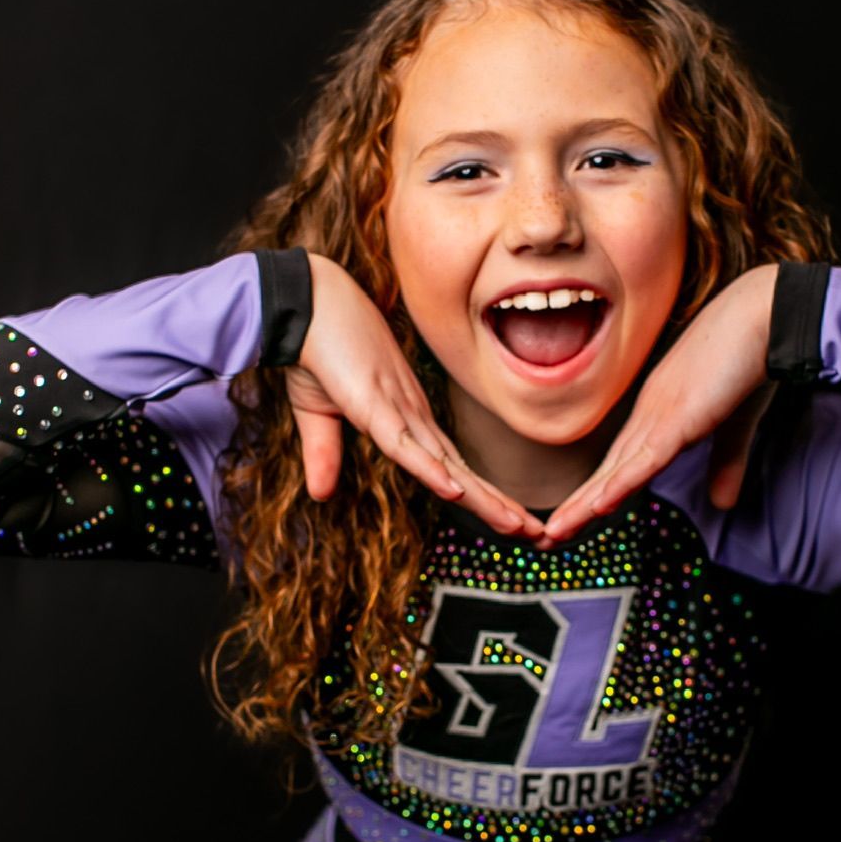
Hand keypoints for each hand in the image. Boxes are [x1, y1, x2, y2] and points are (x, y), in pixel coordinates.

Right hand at [285, 255, 540, 537]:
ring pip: (446, 467)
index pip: (451, 469)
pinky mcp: (373, 405)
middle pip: (462, 473)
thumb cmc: (315, 350)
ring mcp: (397, 411)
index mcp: (404, 420)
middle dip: (499, 506)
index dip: (481, 498)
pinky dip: (431, 469)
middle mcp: (412, 418)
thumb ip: (323, 452)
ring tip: (518, 526)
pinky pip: (405, 446)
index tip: (512, 521)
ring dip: (483, 499)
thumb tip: (320, 494)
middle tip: (537, 534)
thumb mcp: (317, 413)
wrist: (303, 306)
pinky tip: (454, 491)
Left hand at [537, 265, 781, 543]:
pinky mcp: (679, 417)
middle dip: (577, 508)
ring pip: (615, 470)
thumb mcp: (735, 425)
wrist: (765, 316)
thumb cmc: (751, 361)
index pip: (621, 463)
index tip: (576, 520)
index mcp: (659, 413)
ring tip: (555, 535)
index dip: (598, 494)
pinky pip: (645, 458)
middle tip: (547, 539)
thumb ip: (726, 464)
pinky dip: (620, 484)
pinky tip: (597, 508)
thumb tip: (721, 504)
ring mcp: (660, 414)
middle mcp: (650, 414)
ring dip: (584, 505)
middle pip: (608, 471)